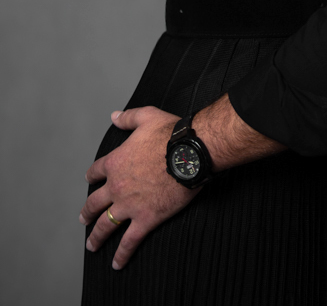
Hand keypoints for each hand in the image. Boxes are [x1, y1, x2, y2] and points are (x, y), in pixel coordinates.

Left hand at [80, 106, 195, 269]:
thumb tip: (114, 116)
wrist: (190, 153)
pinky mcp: (146, 218)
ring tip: (91, 245)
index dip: (92, 176)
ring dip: (96, 236)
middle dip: (87, 212)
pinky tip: (117, 263)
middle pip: (94, 203)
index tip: (90, 181)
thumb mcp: (147, 117)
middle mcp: (117, 186)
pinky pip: (129, 241)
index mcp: (116, 162)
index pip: (96, 171)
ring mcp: (130, 204)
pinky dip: (122, 254)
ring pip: (106, 225)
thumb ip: (128, 118)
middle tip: (83, 218)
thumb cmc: (171, 134)